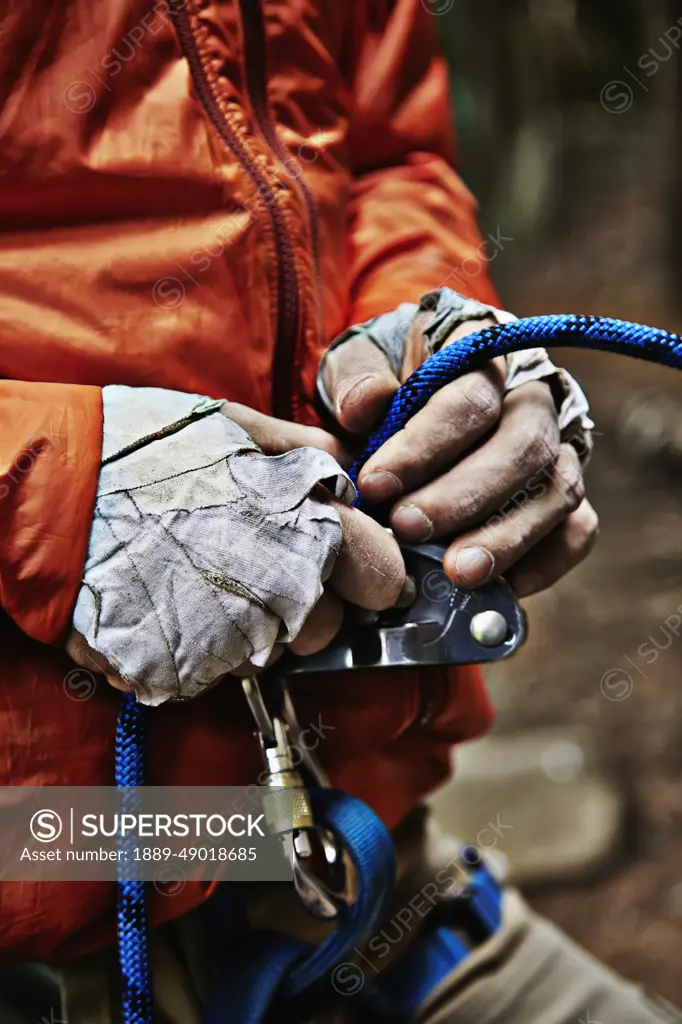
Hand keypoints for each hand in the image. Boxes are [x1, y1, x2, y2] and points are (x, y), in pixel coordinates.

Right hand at [66, 399, 403, 698]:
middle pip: (329, 628)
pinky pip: (216, 668)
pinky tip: (174, 599)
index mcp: (308, 531)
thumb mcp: (231, 425)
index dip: (368, 569)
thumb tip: (350, 461)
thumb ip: (303, 449)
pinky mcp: (183, 670)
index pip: (381, 577)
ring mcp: (232, 639)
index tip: (346, 561)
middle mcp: (280, 593)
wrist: (51, 493)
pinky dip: (202, 642)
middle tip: (262, 566)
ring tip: (206, 578)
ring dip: (253, 627)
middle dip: (308, 604)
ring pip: (271, 654)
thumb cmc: (144, 449)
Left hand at [322, 318, 597, 596]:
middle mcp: (532, 396)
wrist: (413, 389)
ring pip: (557, 491)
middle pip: (523, 447)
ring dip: (507, 537)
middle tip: (408, 528)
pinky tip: (502, 587)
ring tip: (456, 573)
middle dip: (464, 495)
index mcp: (485, 351)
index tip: (375, 484)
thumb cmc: (387, 375)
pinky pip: (577, 528)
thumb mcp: (360, 360)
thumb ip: (358, 376)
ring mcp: (556, 446)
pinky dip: (547, 561)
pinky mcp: (563, 493)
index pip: (469, 399)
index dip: (424, 446)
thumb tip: (365, 406)